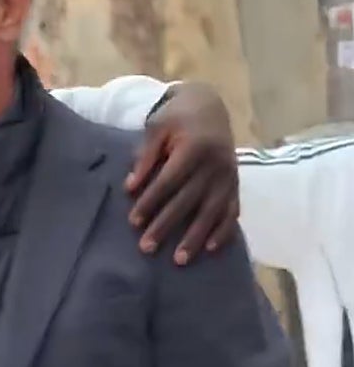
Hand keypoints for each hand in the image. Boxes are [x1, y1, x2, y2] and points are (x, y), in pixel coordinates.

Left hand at [124, 82, 238, 265]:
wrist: (209, 105)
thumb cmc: (176, 117)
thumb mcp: (156, 127)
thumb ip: (145, 157)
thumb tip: (131, 187)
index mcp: (195, 148)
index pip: (169, 182)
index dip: (150, 202)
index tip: (133, 222)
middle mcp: (215, 165)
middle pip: (188, 201)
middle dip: (166, 226)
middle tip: (147, 248)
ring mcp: (229, 176)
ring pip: (211, 211)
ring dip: (195, 237)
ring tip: (180, 260)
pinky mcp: (236, 184)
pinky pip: (232, 211)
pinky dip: (224, 231)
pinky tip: (212, 249)